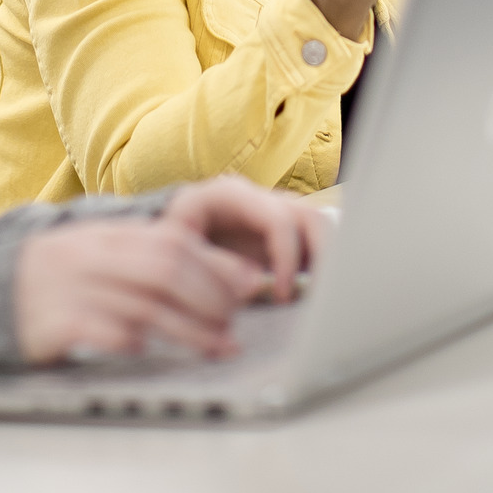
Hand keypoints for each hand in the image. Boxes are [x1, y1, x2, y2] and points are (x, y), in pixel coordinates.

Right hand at [13, 218, 267, 363]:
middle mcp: (89, 257)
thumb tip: (223, 275)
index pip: (173, 241)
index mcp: (104, 235)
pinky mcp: (52, 325)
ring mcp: (70, 290)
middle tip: (232, 323)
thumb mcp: (100, 254)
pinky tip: (151, 350)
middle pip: (165, 270)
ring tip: (217, 346)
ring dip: (190, 330)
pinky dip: (134, 342)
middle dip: (209, 298)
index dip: (217, 264)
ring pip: (145, 307)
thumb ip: (149, 256)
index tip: (248, 284)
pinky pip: (105, 334)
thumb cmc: (58, 279)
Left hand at [159, 178, 321, 305]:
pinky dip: (319, 270)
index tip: (282, 293)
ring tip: (317, 298)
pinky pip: (316, 246)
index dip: (286, 258)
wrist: (167, 235)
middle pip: (313, 219)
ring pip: (322, 230)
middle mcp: (262, 199)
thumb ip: (211, 264)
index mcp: (233, 194)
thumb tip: (253, 284)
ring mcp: (276, 214)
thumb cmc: (170, 236)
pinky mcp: (284, 235)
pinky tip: (310, 296)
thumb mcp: (178, 246)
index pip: (279, 220)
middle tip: (316, 296)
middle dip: (323, 258)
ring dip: (326, 264)